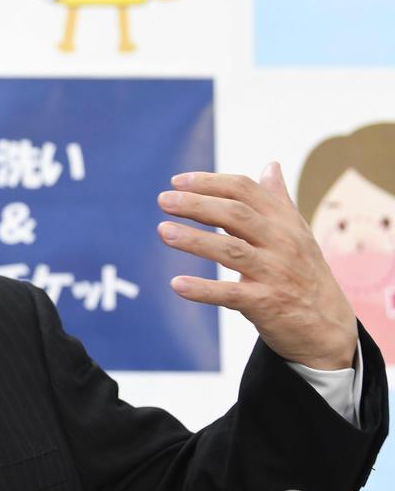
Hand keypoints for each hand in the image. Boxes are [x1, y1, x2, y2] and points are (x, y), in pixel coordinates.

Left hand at [157, 162, 357, 369]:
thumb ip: (278, 200)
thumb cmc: (304, 271)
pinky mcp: (266, 303)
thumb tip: (271, 165)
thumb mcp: (297, 232)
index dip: (210, 182)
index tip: (177, 181)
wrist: (327, 325)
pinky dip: (203, 290)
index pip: (244, 191)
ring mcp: (274, 273)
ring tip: (163, 231)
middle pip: (235, 214)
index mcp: (283, 221)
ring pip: (231, 250)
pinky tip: (177, 284)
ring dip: (194, 240)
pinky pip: (230, 294)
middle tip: (164, 200)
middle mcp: (281, 242)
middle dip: (197, 204)